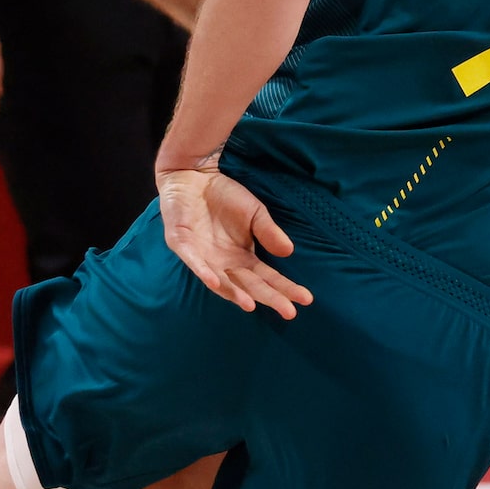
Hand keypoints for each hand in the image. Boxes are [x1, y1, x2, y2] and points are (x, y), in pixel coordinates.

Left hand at [155, 165, 310, 316]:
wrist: (194, 176)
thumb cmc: (224, 196)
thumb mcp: (254, 212)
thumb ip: (269, 232)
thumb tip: (289, 251)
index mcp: (243, 257)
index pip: (268, 277)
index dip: (286, 288)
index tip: (306, 299)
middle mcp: (224, 264)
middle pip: (249, 285)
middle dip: (268, 298)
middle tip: (289, 312)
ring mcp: (202, 257)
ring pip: (220, 282)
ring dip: (234, 293)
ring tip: (251, 304)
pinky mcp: (182, 244)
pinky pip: (193, 262)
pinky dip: (204, 272)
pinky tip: (215, 281)